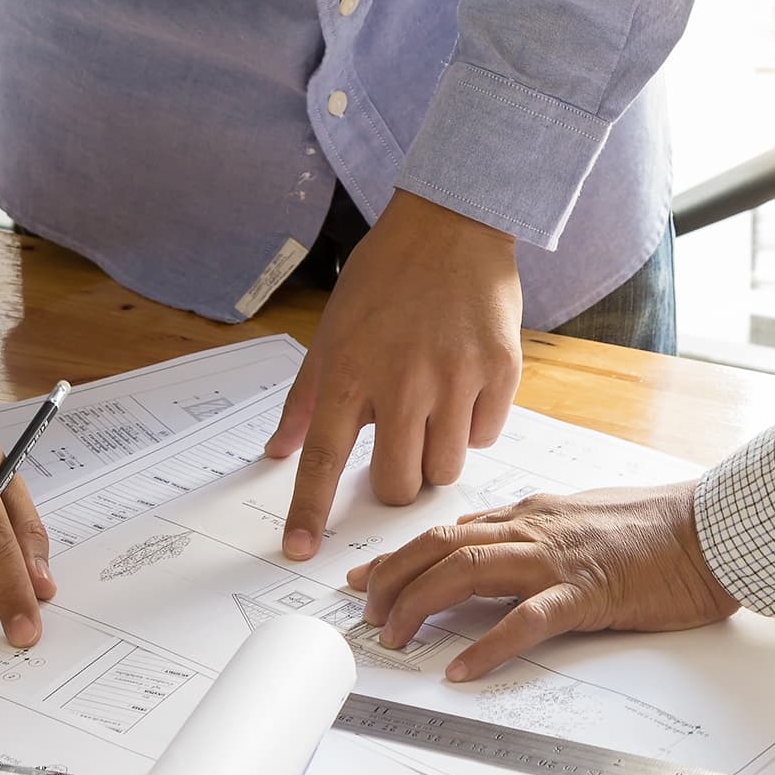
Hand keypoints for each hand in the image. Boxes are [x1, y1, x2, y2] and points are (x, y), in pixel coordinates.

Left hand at [266, 190, 522, 559]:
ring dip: (437, 455)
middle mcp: (401, 380)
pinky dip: (474, 426)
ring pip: (445, 469)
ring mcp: (455, 377)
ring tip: (433, 412)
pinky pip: (486, 437)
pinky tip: (465, 388)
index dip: (309, 511)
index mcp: (350, 372)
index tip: (299, 551)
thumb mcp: (331, 333)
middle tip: (399, 449)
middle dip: (396, 482)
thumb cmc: (384, 279)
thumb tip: (274, 452)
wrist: (451, 223)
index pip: (322, 459)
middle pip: (398, 485)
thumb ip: (304, 400)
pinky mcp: (499, 370)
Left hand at [346, 482, 739, 680]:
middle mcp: (533, 530)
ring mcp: (557, 560)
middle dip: (392, 580)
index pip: (447, 532)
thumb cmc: (658, 529)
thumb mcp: (582, 518)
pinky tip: (461, 669)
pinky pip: (526, 619)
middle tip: (366, 615)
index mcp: (531, 516)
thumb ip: (536, 530)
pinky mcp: (587, 594)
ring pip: (467, 572)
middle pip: (440, 547)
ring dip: (421, 606)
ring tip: (394, 639)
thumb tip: (493, 543)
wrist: (713, 528)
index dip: (397, 556)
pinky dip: (487, 645)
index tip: (362, 580)